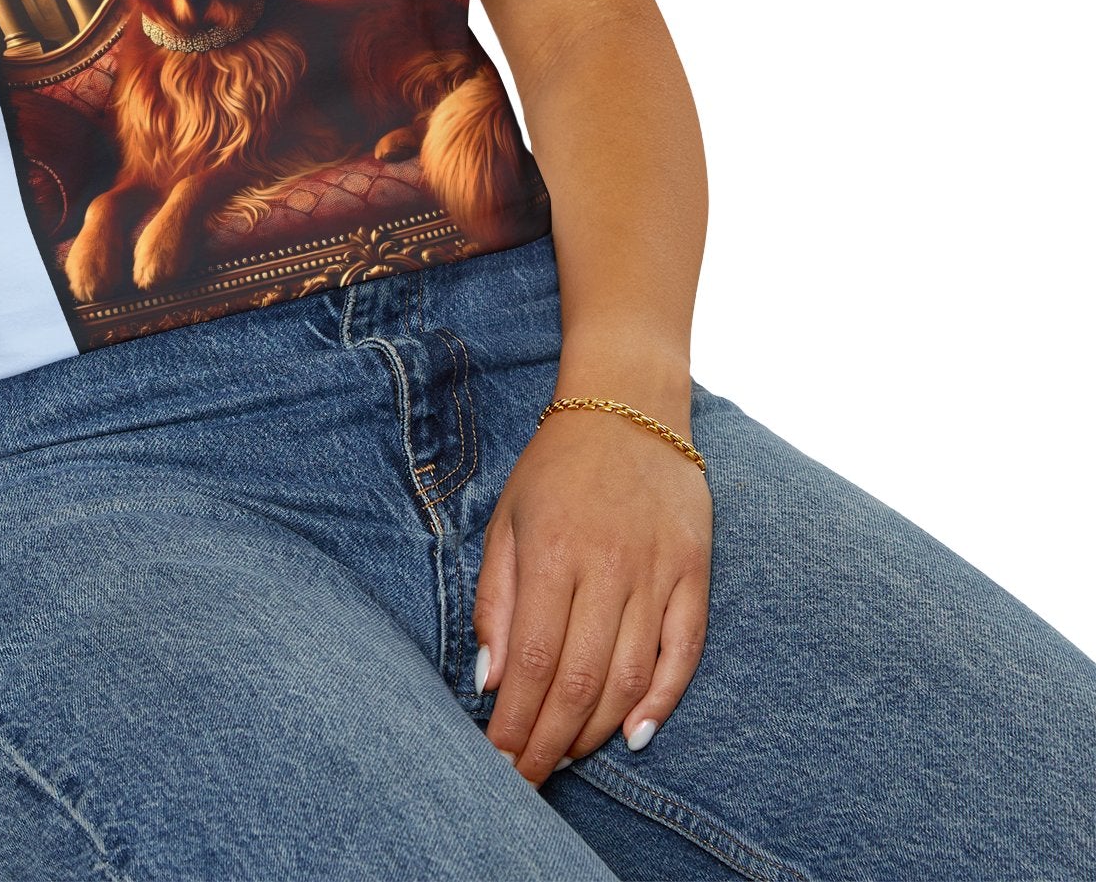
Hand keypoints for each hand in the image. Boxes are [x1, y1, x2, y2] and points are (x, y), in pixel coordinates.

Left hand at [473, 401, 712, 784]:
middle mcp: (608, 566)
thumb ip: (495, 600)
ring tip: (567, 757)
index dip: (516, 721)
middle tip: (529, 779)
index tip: (499, 760)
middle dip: (550, 741)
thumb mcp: (507, 520)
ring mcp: (657, 571)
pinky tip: (635, 734)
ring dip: (597, 729)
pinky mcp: (695, 572)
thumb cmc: (556, 468)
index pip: (533, 661)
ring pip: (630, 676)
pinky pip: (684, 652)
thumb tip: (490, 680)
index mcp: (552, 552)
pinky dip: (662, 700)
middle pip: (580, 680)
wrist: (628, 406)